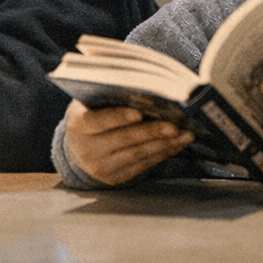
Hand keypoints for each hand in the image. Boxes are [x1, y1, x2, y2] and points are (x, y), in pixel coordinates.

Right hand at [62, 99, 193, 186]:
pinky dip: (161, 154)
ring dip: (163, 144)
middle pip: (123, 139)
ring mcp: (101, 166)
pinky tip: (176, 144)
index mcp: (78, 124)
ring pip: (137, 154)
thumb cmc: (90, 115)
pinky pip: (142, 166)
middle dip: (151, 131)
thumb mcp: (89, 101)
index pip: (98, 121)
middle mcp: (87, 148)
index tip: (138, 113)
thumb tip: (136, 85)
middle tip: (174, 125)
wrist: (78, 149)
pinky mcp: (115, 178)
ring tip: (184, 134)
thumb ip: (107, 90)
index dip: (118, 117)